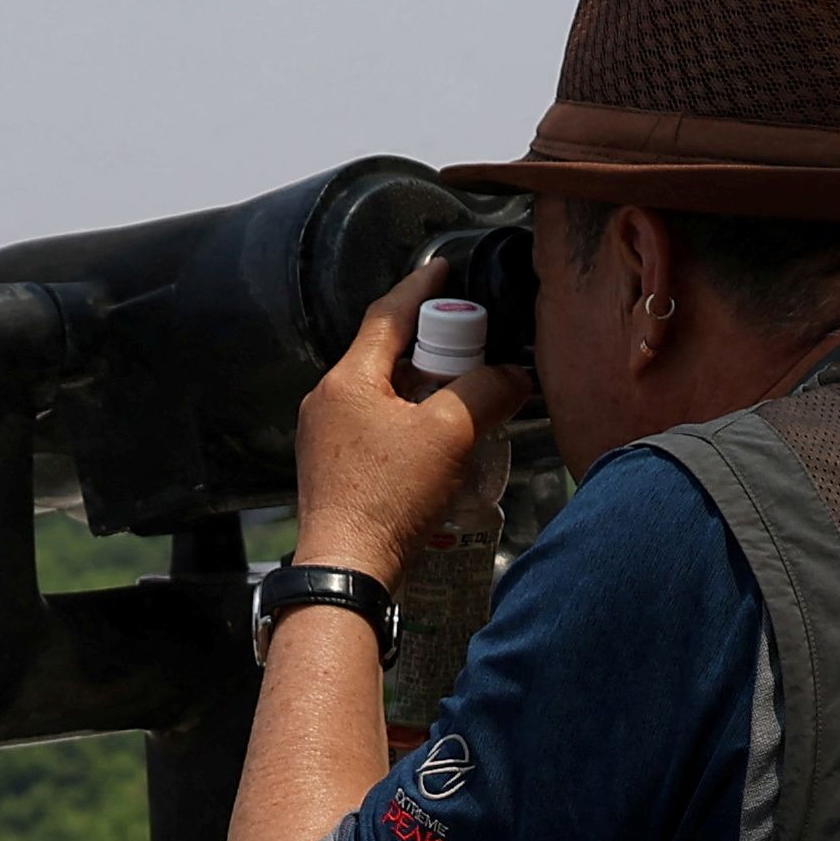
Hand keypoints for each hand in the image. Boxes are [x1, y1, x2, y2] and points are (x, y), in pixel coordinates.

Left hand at [287, 260, 519, 582]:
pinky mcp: (336, 470)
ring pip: (384, 393)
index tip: (444, 269)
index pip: (388, 314)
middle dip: (433, 346)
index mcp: (347, 380)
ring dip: (425, 390)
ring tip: (465, 399)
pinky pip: (378, 427)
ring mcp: (327, 438)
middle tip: (473, 347)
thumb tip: (512, 376)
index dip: (421, 288)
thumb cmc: (387, 500)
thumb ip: (486, 391)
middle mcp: (328, 402)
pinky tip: (440, 444)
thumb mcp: (449, 434)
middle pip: (387, 354)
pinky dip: (411, 422)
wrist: (348, 571)